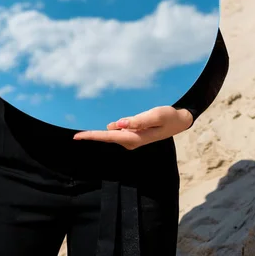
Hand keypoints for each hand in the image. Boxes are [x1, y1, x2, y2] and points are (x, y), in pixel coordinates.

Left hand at [73, 106, 192, 149]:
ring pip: (111, 135)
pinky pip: (116, 132)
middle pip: (107, 137)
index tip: (78, 136)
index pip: (109, 137)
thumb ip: (137, 120)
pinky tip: (101, 128)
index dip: (93, 136)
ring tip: (83, 134)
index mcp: (135, 137)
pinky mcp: (133, 133)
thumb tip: (118, 124)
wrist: (180, 120)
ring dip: (98, 134)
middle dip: (92, 136)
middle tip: (75, 136)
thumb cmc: (169, 116)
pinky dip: (107, 131)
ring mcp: (132, 138)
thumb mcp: (155, 115)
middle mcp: (131, 140)